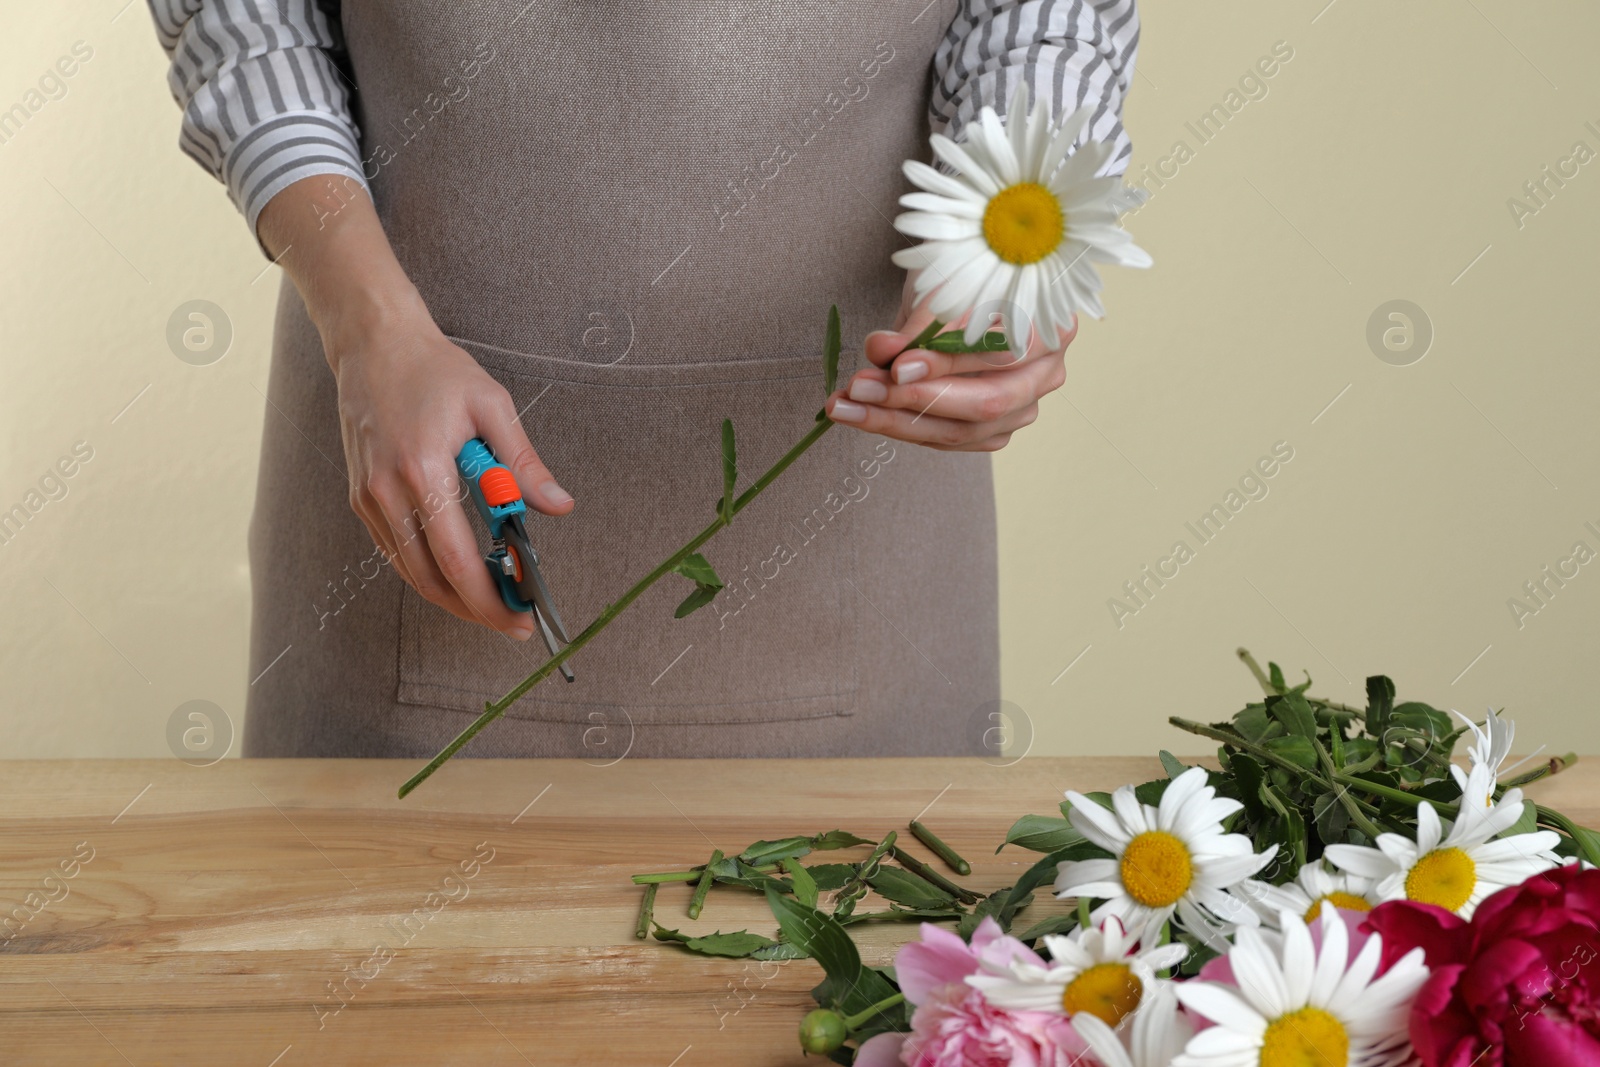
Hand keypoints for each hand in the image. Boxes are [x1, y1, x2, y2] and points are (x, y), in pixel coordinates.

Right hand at [258, 176, 572, 639]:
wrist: (373, 343)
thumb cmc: (436, 370)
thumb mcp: (493, 407)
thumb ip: (524, 464)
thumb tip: (559, 507)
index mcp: (422, 470)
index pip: (457, 559)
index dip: (490, 598)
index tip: (522, 616)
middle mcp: (386, 492)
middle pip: (431, 579)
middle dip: (476, 609)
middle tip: (514, 622)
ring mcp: (367, 498)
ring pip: (410, 572)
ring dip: (452, 596)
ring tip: (494, 602)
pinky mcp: (360, 498)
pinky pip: (395, 551)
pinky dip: (428, 571)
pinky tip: (459, 574)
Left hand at [822, 273, 1074, 450]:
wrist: (964, 286)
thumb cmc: (962, 277)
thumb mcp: (941, 285)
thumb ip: (917, 322)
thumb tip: (883, 350)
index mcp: (1052, 327)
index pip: (1001, 355)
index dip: (949, 363)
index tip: (897, 364)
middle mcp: (1046, 374)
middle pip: (984, 404)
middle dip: (915, 400)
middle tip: (860, 387)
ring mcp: (1022, 408)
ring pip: (960, 431)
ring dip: (895, 420)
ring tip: (846, 403)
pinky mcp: (994, 430)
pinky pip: (946, 439)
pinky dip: (901, 428)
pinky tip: (863, 413)